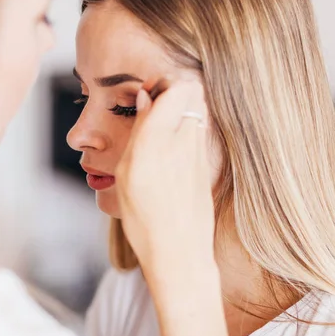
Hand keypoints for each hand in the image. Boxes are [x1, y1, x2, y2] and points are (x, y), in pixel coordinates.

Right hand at [114, 77, 215, 270]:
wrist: (178, 252)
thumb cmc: (146, 216)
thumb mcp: (128, 171)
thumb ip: (141, 129)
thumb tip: (146, 99)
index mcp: (160, 139)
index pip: (178, 86)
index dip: (162, 83)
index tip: (147, 93)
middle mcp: (186, 140)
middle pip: (193, 92)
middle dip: (173, 91)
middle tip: (154, 106)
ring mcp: (200, 152)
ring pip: (197, 110)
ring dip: (179, 110)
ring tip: (158, 129)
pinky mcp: (206, 164)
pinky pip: (198, 132)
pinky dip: (184, 129)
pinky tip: (167, 151)